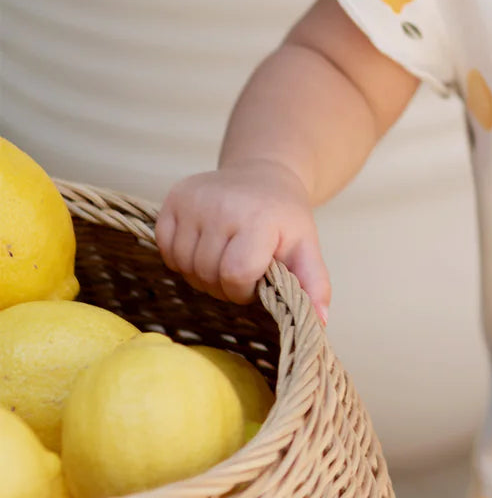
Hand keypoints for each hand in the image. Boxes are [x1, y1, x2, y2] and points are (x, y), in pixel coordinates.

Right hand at [156, 160, 331, 325]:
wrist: (263, 175)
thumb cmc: (284, 218)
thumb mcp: (306, 247)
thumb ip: (314, 285)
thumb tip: (320, 323)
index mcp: (259, 218)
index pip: (236, 274)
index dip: (243, 289)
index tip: (256, 279)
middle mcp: (223, 204)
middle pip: (207, 274)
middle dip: (223, 284)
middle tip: (240, 268)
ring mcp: (195, 200)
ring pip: (184, 265)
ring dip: (202, 273)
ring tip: (223, 256)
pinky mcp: (174, 198)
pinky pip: (165, 249)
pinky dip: (181, 256)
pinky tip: (204, 243)